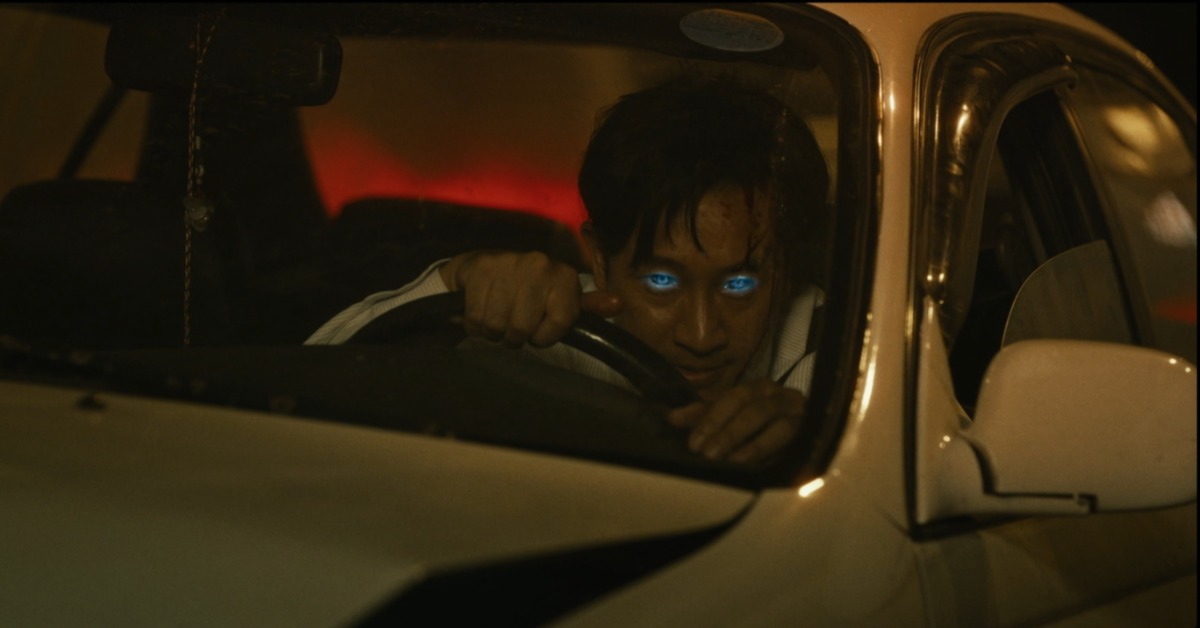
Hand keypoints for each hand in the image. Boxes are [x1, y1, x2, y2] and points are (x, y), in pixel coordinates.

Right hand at [439, 250, 621, 347]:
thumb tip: (617, 303)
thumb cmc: (527, 292)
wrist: (482, 267)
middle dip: (514, 336)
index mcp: (564, 275)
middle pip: (523, 329)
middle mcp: (540, 264)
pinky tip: (480, 310)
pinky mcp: (481, 268)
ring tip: (496, 318)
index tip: (538, 330)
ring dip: (492, 331)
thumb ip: (588, 306)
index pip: (560, 323)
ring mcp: (508, 264)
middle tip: (512, 325)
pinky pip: (476, 317)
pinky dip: (474, 323)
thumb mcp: (560, 299)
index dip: (545, 336)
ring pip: (497, 326)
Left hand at [667, 380, 805, 463]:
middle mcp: (780, 396)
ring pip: (777, 426)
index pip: (732, 398)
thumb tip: (671, 418)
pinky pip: (792, 444)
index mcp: (758, 388)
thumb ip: (703, 416)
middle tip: (706, 454)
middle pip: (754, 410)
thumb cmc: (761, 423)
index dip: (712, 419)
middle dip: (728, 432)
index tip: (693, 443)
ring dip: (751, 445)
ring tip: (728, 462)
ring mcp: (799, 415)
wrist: (806, 428)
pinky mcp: (812, 434)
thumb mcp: (731, 416)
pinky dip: (772, 455)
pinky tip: (755, 466)